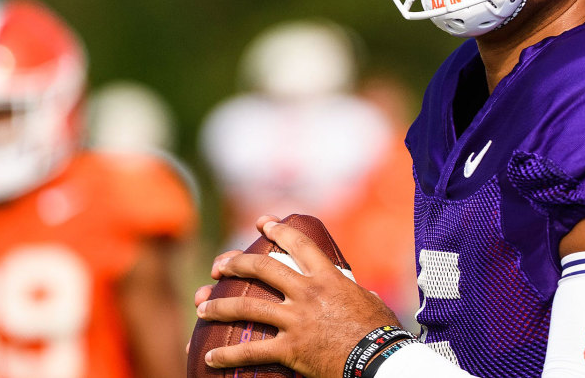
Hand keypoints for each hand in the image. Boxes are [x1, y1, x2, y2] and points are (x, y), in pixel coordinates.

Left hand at [195, 215, 401, 377]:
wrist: (380, 360)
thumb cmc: (381, 332)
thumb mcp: (370, 302)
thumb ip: (356, 293)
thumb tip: (360, 293)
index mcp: (328, 278)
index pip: (298, 244)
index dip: (277, 230)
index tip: (262, 223)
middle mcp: (307, 293)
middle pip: (262, 268)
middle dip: (235, 264)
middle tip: (219, 266)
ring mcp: (296, 320)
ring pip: (248, 306)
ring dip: (219, 306)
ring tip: (202, 308)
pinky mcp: (290, 349)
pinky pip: (251, 352)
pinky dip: (227, 356)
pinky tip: (209, 358)